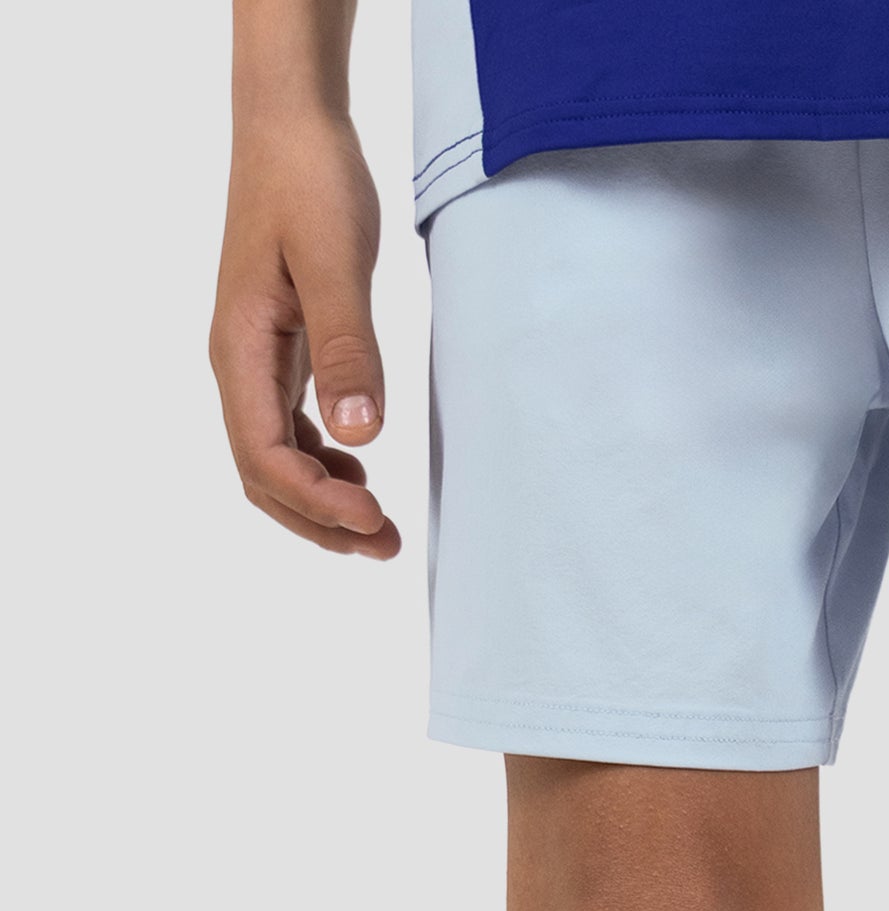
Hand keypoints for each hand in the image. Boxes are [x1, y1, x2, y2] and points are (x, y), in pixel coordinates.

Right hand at [210, 111, 400, 557]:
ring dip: (324, 499)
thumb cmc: (310, 181)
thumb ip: (347, 350)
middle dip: (320, 521)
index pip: (264, 456)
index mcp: (241, 349)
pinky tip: (360, 467)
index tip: (374, 519)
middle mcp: (239, 363)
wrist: (292, 124)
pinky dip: (323, 462)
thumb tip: (358, 434)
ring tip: (382, 525)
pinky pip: (290, 428)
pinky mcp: (282, 348)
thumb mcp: (335, 263)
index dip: (316, 501)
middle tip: (386, 545)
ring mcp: (258, 358)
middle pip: (264, 474)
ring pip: (277, 458)